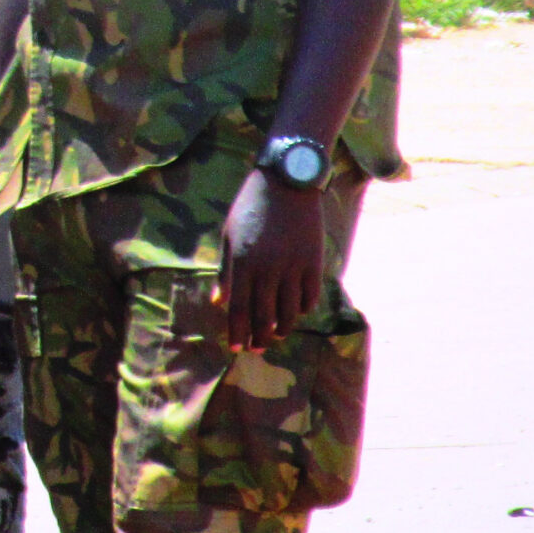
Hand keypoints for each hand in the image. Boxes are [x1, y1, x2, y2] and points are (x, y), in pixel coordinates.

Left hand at [218, 171, 323, 352]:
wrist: (287, 183)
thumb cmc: (251, 207)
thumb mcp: (229, 235)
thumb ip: (226, 271)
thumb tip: (219, 302)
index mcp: (242, 262)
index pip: (238, 308)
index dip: (236, 332)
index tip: (235, 348)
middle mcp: (268, 269)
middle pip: (264, 316)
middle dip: (259, 338)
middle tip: (255, 350)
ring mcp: (293, 268)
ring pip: (289, 313)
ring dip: (281, 329)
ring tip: (274, 337)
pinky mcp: (314, 264)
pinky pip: (309, 298)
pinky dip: (302, 310)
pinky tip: (295, 314)